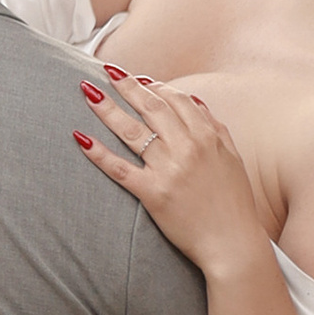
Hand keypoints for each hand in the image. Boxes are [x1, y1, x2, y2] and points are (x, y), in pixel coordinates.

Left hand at [74, 69, 266, 276]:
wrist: (233, 243)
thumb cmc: (233, 203)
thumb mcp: (232, 157)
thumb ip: (215, 126)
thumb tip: (194, 100)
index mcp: (207, 136)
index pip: (175, 99)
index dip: (153, 85)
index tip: (136, 79)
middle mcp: (187, 147)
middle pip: (150, 107)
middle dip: (126, 86)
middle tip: (105, 71)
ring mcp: (169, 169)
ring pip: (132, 131)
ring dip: (107, 108)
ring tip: (88, 92)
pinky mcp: (153, 194)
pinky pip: (119, 169)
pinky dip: (98, 153)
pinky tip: (80, 138)